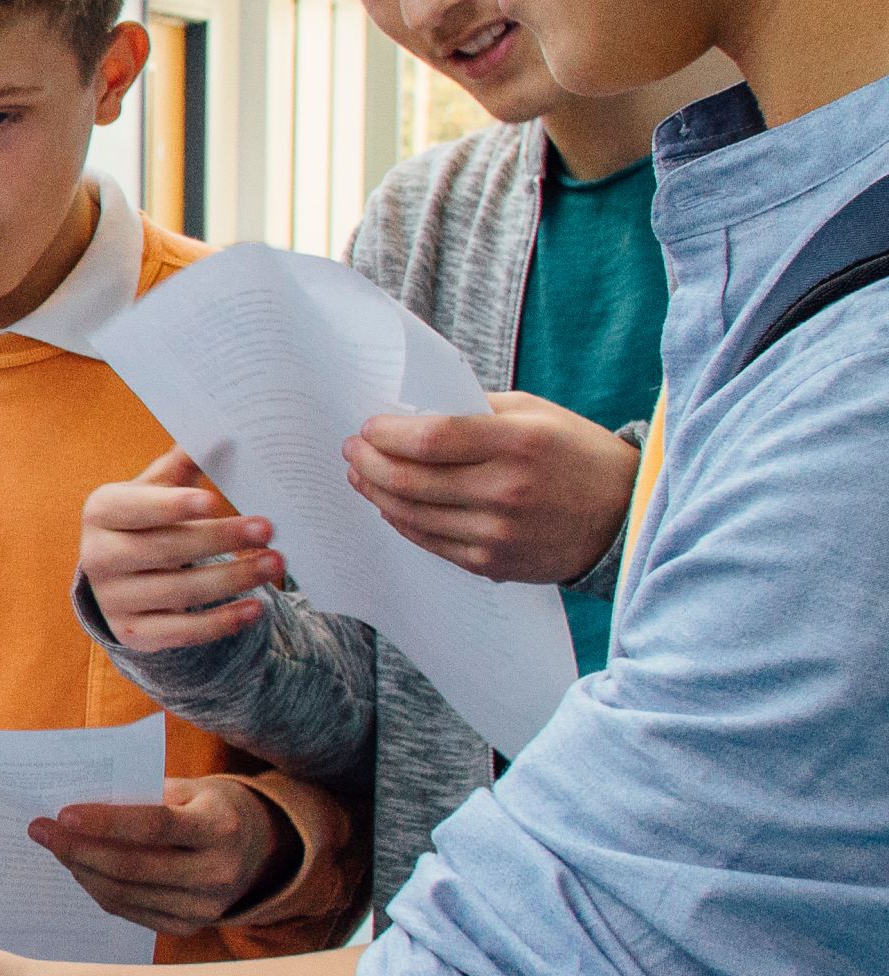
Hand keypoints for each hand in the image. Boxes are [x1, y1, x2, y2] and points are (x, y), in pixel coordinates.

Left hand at [28, 777, 288, 931]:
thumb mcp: (189, 789)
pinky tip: (79, 868)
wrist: (258, 848)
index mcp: (219, 828)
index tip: (62, 814)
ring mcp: (204, 907)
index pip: (155, 826)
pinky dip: (97, 889)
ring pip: (124, 894)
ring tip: (54, 846)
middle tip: (40, 830)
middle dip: (77, 849)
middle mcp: (217, 873)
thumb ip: (141, 797)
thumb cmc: (208, 807)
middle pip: (132, 867)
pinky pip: (129, 911)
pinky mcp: (188, 927)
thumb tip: (76, 809)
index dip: (106, 823)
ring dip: (80, 870)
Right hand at [80, 450, 284, 651]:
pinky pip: (180, 631)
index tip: (215, 501)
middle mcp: (98, 556)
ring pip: (177, 592)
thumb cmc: (147, 520)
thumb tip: (221, 432)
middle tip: (268, 530)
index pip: (136, 508)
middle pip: (164, 550)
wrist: (117, 575)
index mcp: (102, 511)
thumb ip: (183, 465)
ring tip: (275, 564)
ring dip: (232, 579)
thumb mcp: (155, 489)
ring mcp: (113, 598)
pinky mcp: (132, 632)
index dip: (173, 506)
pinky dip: (221, 622)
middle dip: (220, 540)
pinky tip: (255, 607)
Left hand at [345, 394, 635, 583]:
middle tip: (352, 450)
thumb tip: (410, 411)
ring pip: (412, 515)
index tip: (367, 427)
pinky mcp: (494, 564)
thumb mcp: (535, 413)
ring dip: (376, 493)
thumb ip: (475, 411)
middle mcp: (507, 491)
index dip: (387, 434)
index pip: (430, 440)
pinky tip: (390, 505)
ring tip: (360, 475)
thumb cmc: (574, 453)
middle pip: (410, 480)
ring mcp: (499, 534)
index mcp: (518, 443)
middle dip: (369, 462)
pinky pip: (430, 543)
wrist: (625, 514)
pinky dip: (402, 522)